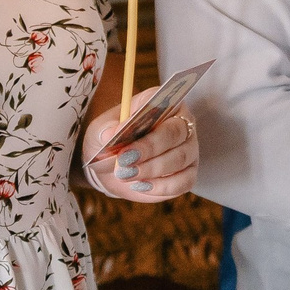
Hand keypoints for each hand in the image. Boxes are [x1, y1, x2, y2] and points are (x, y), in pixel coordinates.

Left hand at [82, 101, 199, 201]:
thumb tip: (111, 133)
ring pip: (179, 159)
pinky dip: (160, 187)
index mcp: (164, 102)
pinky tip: (140, 185)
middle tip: (123, 162)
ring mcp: (188, 149)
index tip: (123, 136)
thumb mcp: (100, 131)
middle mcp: (182, 123)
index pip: (165, 104)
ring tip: (125, 175)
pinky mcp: (188, 173)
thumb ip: (106, 129)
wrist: (112, 167)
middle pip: (176, 133)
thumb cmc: (110, 141)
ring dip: (151, 170)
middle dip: (149, 149)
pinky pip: (183, 182)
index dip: (146, 120)